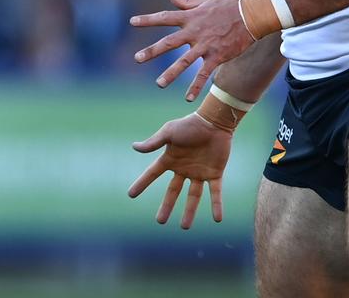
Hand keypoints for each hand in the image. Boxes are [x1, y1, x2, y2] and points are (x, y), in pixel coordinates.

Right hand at [128, 112, 232, 228]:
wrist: (213, 122)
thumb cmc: (189, 125)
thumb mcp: (168, 132)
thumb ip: (153, 142)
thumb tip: (134, 147)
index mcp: (170, 159)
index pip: (152, 174)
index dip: (141, 184)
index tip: (131, 195)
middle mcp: (183, 169)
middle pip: (172, 191)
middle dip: (166, 206)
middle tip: (160, 221)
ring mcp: (199, 173)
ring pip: (193, 196)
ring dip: (189, 211)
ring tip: (184, 227)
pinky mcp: (214, 174)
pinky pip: (215, 192)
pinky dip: (216, 205)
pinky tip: (217, 219)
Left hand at [130, 0, 253, 100]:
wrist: (252, 16)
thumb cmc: (228, 7)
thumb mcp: (205, 1)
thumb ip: (185, 2)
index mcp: (190, 18)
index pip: (164, 17)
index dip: (148, 20)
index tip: (132, 22)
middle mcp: (194, 32)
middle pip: (169, 42)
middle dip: (152, 51)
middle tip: (137, 59)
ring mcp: (205, 45)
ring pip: (184, 61)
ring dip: (171, 73)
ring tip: (159, 84)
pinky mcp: (217, 56)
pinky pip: (204, 74)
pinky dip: (196, 86)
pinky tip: (188, 98)